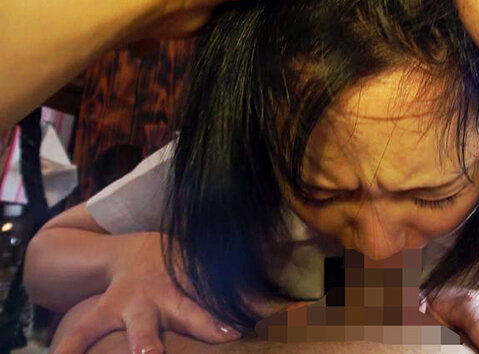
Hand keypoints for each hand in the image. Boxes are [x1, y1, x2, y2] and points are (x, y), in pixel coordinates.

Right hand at [52, 233, 302, 353]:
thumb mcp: (207, 268)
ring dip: (143, 342)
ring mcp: (132, 303)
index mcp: (196, 281)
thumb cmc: (175, 267)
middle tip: (228, 334)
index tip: (275, 312)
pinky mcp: (103, 312)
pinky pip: (80, 334)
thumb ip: (243, 288)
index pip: (228, 293)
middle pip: (191, 310)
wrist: (123, 253)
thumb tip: (291, 298)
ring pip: (137, 325)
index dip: (253, 303)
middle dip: (207, 323)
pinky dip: (68, 350)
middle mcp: (168, 293)